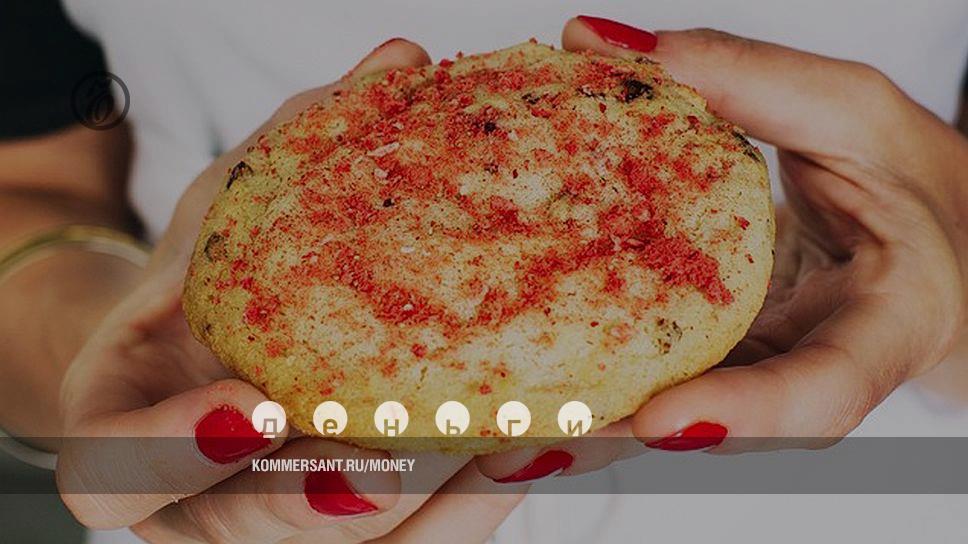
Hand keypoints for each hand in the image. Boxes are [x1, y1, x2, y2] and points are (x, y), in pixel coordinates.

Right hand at [56, 38, 526, 542]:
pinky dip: (482, 496)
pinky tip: (549, 443)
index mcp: (125, 439)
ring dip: (441, 505)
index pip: (118, 473)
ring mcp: (281, 531)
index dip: (175, 452)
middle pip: (260, 529)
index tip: (251, 400)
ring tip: (522, 440)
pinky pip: (423, 534)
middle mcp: (201, 507)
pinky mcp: (359, 531)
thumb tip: (399, 61)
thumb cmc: (205, 287)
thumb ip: (295, 146)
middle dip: (337, 491)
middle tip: (415, 439)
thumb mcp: (228, 212)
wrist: (207, 352)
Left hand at [478, 17, 967, 481]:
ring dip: (593, 423)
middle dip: (625, 437)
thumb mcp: (851, 113)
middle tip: (532, 437)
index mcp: (886, 323)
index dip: (745, 413)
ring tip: (506, 422)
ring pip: (680, 414)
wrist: (931, 236)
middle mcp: (816, 369)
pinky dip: (597, 374)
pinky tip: (528, 368)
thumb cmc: (909, 180)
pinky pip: (664, 371)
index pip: (824, 389)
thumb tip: (601, 45)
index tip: (661, 421)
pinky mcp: (727, 359)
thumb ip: (745, 79)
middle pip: (720, 428)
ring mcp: (764, 374)